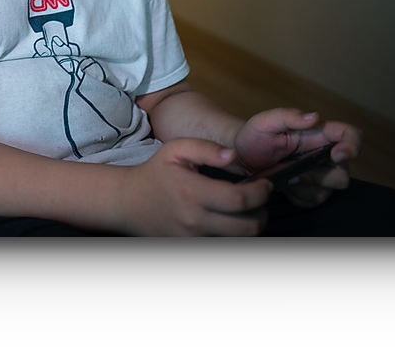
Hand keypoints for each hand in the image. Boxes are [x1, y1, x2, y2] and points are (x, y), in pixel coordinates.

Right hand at [121, 138, 271, 235]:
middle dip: (262, 211)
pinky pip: (222, 243)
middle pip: (247, 226)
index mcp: (193, 193)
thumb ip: (206, 148)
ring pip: (238, 239)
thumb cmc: (155, 172)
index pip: (241, 200)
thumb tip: (234, 156)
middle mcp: (195, 220)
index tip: (265, 183)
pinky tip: (229, 217)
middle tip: (260, 197)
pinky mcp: (191, 247)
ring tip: (247, 207)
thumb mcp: (176, 149)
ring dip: (251, 224)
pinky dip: (233, 232)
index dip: (262, 192)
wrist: (128, 201)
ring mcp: (193, 238)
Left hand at [232, 108, 362, 209]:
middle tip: (292, 171)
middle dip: (318, 176)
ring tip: (283, 176)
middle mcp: (324, 155)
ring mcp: (320, 175)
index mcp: (319, 134)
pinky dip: (297, 196)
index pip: (352, 136)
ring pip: (328, 190)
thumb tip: (314, 117)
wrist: (241, 158)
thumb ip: (289, 116)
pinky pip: (314, 201)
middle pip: (343, 173)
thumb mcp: (265, 122)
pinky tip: (284, 185)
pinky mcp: (311, 191)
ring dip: (304, 187)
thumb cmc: (254, 136)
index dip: (353, 146)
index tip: (337, 155)